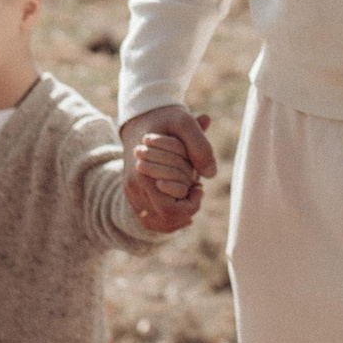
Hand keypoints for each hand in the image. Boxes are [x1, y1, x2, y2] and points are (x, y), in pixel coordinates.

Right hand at [122, 104, 215, 233]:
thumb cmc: (165, 119)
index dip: (191, 202)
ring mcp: (132, 194)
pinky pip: (150, 220)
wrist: (142, 118)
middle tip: (195, 188)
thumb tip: (210, 174)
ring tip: (190, 197)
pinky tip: (183, 203)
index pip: (170, 209)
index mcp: (143, 174)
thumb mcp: (184, 122)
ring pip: (156, 224)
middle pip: (164, 220)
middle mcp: (133, 189)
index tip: (198, 184)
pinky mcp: (134, 195)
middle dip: (187, 209)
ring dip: (178, 217)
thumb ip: (199, 145)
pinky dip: (169, 218)